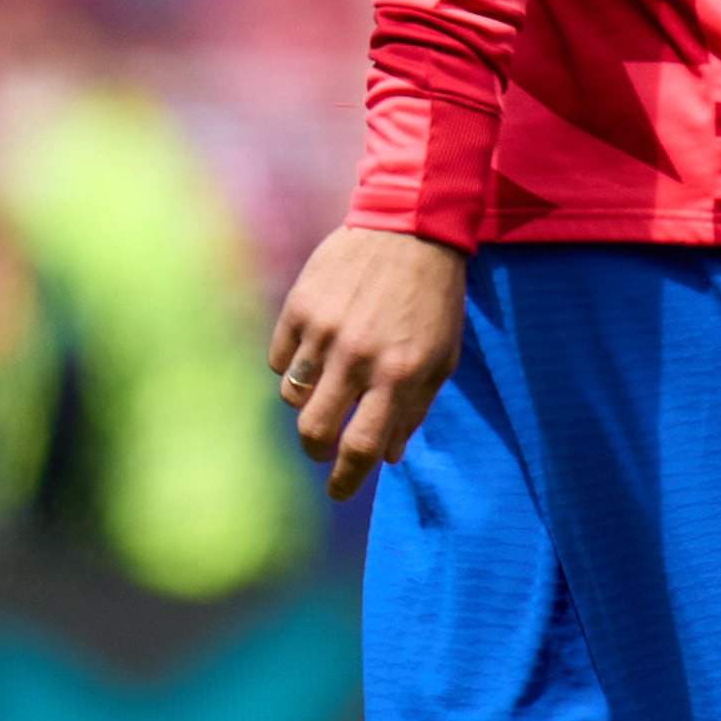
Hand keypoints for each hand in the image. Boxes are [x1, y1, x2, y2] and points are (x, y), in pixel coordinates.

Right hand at [269, 227, 471, 501]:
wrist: (410, 227)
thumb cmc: (432, 299)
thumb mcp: (441, 357)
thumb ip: (414, 409)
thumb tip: (388, 457)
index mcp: (399, 375)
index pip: (362, 447)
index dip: (346, 479)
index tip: (337, 493)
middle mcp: (358, 358)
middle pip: (315, 431)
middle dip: (316, 449)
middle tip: (324, 447)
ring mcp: (324, 331)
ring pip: (292, 397)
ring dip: (307, 403)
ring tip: (327, 384)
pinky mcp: (299, 307)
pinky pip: (279, 360)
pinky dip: (292, 366)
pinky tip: (314, 350)